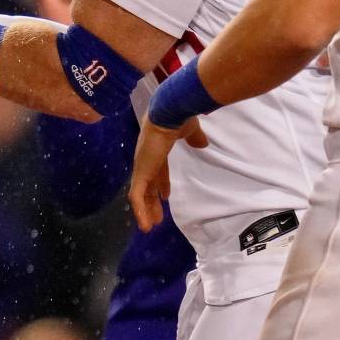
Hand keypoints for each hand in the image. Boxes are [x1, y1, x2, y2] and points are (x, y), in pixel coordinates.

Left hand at [128, 113, 209, 231]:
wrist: (168, 112)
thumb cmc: (179, 118)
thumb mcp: (190, 131)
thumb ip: (195, 138)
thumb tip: (202, 143)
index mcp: (156, 150)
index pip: (157, 171)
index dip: (161, 184)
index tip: (164, 196)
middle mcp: (146, 158)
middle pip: (148, 185)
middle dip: (152, 202)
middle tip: (156, 218)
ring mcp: (142, 166)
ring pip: (140, 193)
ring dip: (145, 211)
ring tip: (149, 227)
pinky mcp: (141, 171)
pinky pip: (137, 195)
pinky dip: (140, 211)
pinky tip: (145, 225)